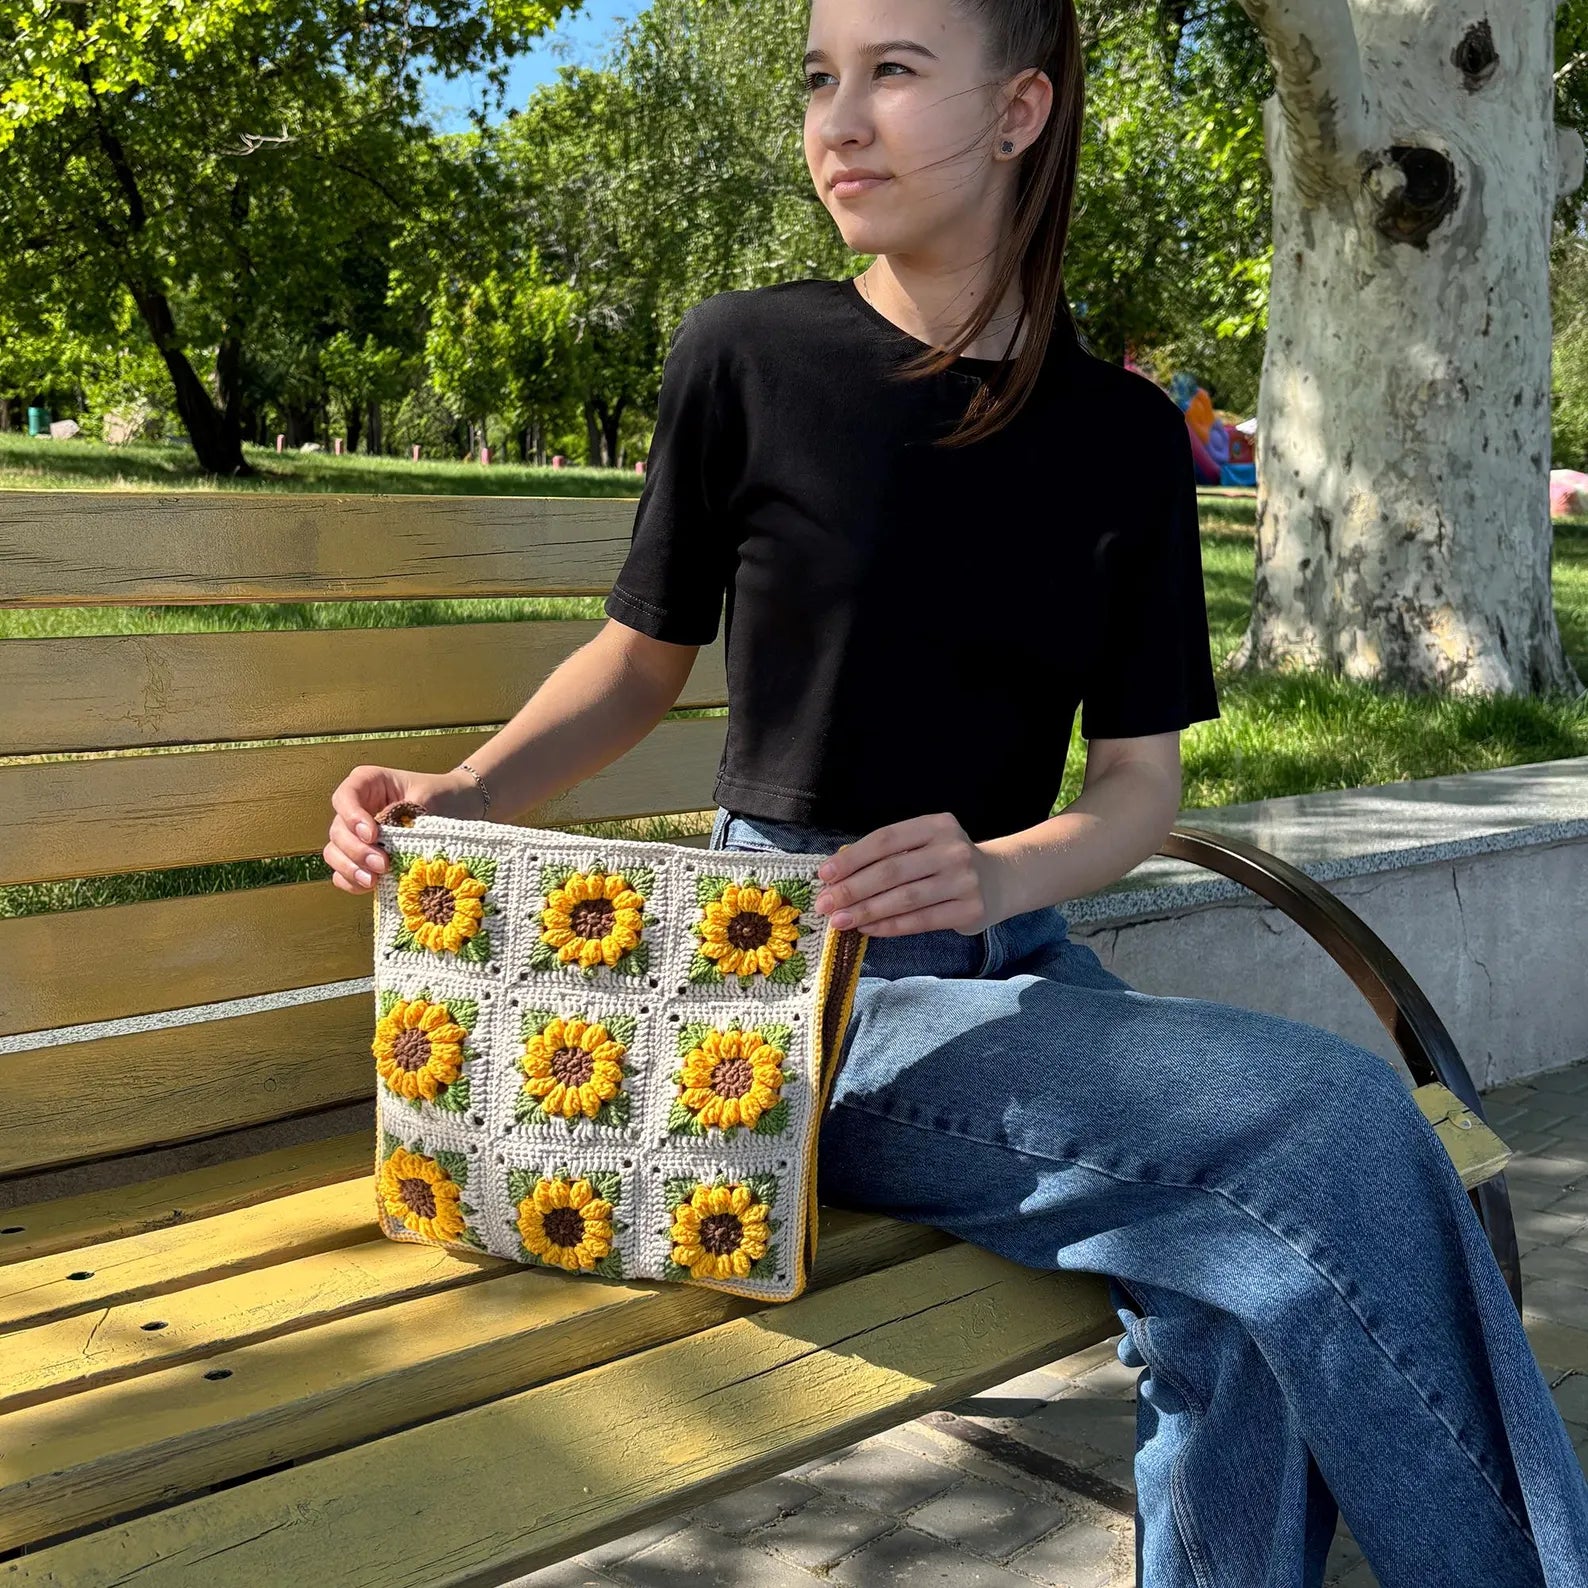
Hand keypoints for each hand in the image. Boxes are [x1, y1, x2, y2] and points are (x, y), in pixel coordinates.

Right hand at [323, 765, 482, 894]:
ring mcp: (356, 835)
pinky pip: (343, 872)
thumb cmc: (442, 795)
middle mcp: (356, 808)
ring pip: (335, 852)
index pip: (345, 797)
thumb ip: (402, 813)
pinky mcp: (363, 858)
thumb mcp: (426, 797)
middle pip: (338, 830)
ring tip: (374, 880)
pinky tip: (371, 886)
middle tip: (382, 864)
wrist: (460, 808)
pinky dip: (351, 881)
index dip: (351, 817)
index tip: (372, 834)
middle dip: (356, 850)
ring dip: (351, 868)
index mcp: (368, 784)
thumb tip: (384, 835)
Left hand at [811, 811, 1006, 937]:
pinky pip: (920, 921)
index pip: (885, 840)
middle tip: (824, 903)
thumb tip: (837, 877)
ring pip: (903, 899)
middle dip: (852, 889)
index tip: (824, 875)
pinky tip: (868, 929)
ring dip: (866, 911)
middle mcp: (952, 850)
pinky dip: (889, 926)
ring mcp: (964, 880)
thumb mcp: (924, 844)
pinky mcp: (969, 910)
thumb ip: (888, 855)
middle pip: (891, 871)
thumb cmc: (947, 862)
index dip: (851, 858)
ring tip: (840, 920)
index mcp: (936, 825)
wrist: (1001, 879)